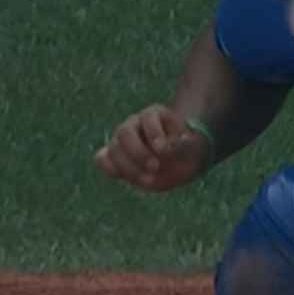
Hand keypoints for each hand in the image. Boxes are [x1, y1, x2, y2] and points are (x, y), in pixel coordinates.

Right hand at [93, 104, 212, 192]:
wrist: (180, 162)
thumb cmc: (186, 152)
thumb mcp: (192, 149)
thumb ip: (180, 148)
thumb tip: (164, 150)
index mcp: (155, 115)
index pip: (148, 117)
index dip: (154, 133)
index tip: (164, 150)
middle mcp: (135, 123)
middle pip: (125, 132)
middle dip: (138, 153)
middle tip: (155, 167)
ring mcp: (121, 139)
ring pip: (113, 148)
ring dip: (129, 167)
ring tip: (148, 180)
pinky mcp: (114, 155)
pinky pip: (102, 159)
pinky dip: (110, 168)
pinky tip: (125, 177)